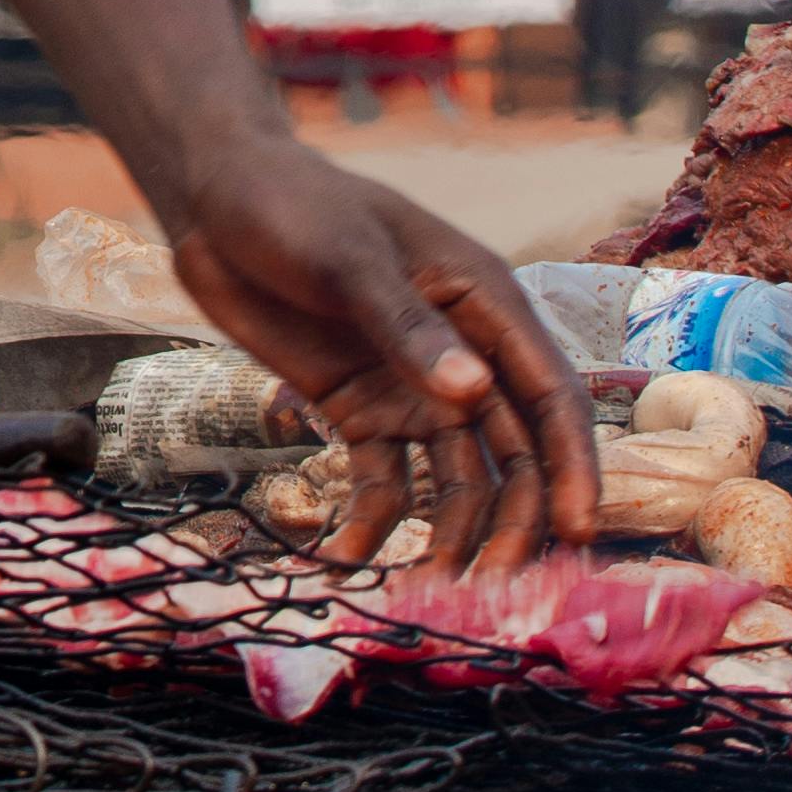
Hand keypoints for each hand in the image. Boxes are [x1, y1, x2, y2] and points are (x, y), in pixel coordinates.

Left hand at [165, 132, 601, 575]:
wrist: (217, 201)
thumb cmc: (294, 206)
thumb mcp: (348, 260)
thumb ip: (406, 328)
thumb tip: (471, 393)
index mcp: (485, 303)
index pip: (551, 395)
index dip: (571, 465)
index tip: (574, 532)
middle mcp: (463, 355)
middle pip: (513, 452)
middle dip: (514, 520)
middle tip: (495, 587)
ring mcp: (412, 388)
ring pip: (457, 477)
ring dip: (450, 535)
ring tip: (426, 589)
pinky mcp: (359, 410)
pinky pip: (381, 481)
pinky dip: (371, 524)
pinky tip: (344, 560)